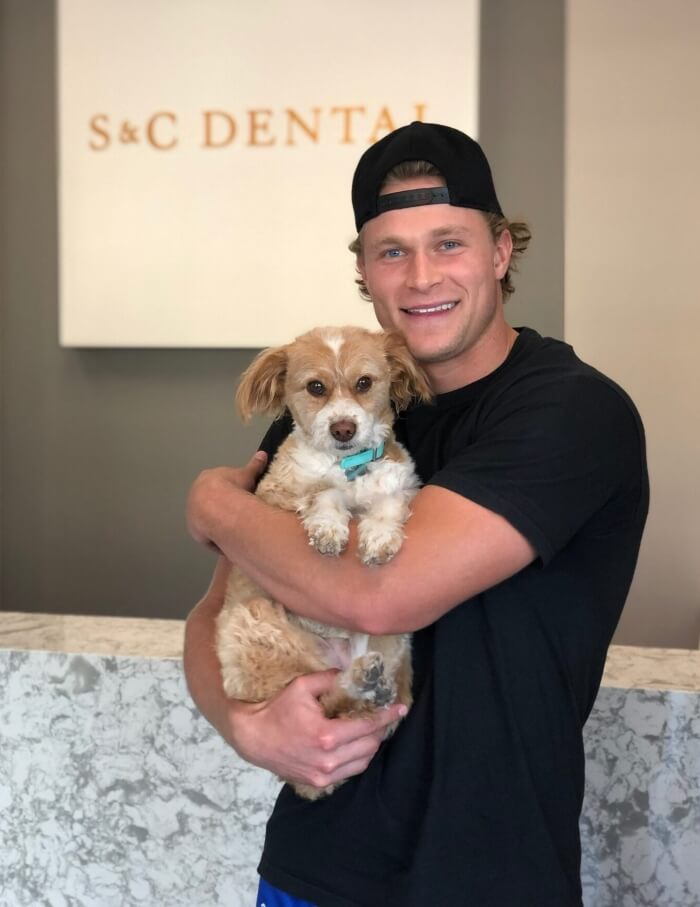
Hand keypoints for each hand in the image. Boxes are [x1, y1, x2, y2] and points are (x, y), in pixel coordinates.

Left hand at [186, 451, 267, 548]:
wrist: (218, 506)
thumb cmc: (233, 487)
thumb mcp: (247, 474)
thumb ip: (254, 465)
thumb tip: (263, 454)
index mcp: (207, 478)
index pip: (217, 485)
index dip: (228, 491)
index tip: (238, 498)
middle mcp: (195, 493)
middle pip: (210, 502)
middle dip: (221, 508)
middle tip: (236, 515)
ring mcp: (192, 511)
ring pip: (207, 519)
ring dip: (217, 523)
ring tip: (233, 529)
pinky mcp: (193, 529)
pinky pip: (207, 534)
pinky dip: (216, 537)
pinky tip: (228, 540)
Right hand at [227, 669, 407, 790]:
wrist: (254, 739)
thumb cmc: (278, 710)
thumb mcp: (302, 687)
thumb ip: (330, 679)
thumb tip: (351, 673)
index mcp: (327, 736)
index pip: (368, 727)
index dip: (386, 716)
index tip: (400, 708)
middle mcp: (329, 760)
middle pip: (370, 746)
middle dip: (379, 730)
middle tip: (381, 716)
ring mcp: (324, 774)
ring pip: (363, 762)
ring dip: (370, 745)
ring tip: (370, 730)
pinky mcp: (319, 782)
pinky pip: (349, 772)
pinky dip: (357, 758)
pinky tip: (354, 745)